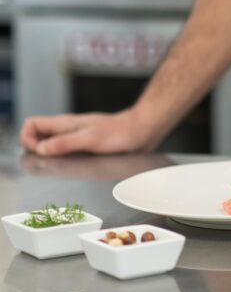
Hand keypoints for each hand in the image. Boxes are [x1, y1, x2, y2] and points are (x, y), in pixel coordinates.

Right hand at [19, 108, 156, 156]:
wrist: (141, 131)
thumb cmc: (119, 132)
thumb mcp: (90, 138)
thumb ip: (64, 143)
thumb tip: (41, 149)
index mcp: (65, 124)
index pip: (32, 124)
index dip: (27, 138)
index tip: (38, 152)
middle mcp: (67, 130)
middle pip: (37, 136)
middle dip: (34, 149)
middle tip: (47, 161)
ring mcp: (75, 138)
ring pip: (50, 146)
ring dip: (48, 156)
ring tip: (57, 165)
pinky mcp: (84, 146)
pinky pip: (65, 153)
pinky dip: (61, 160)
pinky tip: (70, 167)